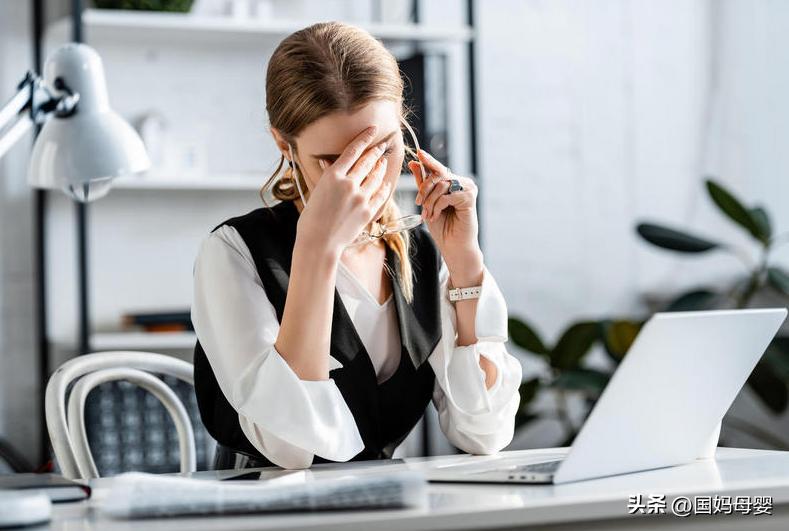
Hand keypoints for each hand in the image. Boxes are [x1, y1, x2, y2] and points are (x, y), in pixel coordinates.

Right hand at [296, 125, 391, 254]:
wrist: (319, 243)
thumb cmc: (312, 218)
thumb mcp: (317, 191)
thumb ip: (328, 176)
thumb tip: (330, 161)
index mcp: (333, 176)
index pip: (353, 150)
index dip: (365, 137)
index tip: (373, 130)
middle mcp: (348, 184)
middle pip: (367, 161)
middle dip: (376, 151)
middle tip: (382, 145)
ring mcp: (360, 198)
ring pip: (376, 177)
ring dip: (381, 168)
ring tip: (383, 162)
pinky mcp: (368, 212)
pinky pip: (380, 194)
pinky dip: (384, 187)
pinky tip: (385, 183)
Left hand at [408, 150, 481, 275]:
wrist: (453, 246)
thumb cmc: (442, 227)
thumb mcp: (428, 202)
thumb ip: (422, 183)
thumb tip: (414, 162)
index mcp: (453, 182)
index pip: (438, 168)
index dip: (428, 160)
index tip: (418, 153)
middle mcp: (462, 183)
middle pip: (438, 174)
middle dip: (424, 188)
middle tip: (418, 202)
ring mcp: (468, 189)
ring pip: (441, 185)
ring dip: (430, 201)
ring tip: (427, 215)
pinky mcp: (470, 198)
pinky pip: (447, 196)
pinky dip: (437, 207)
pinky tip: (435, 216)